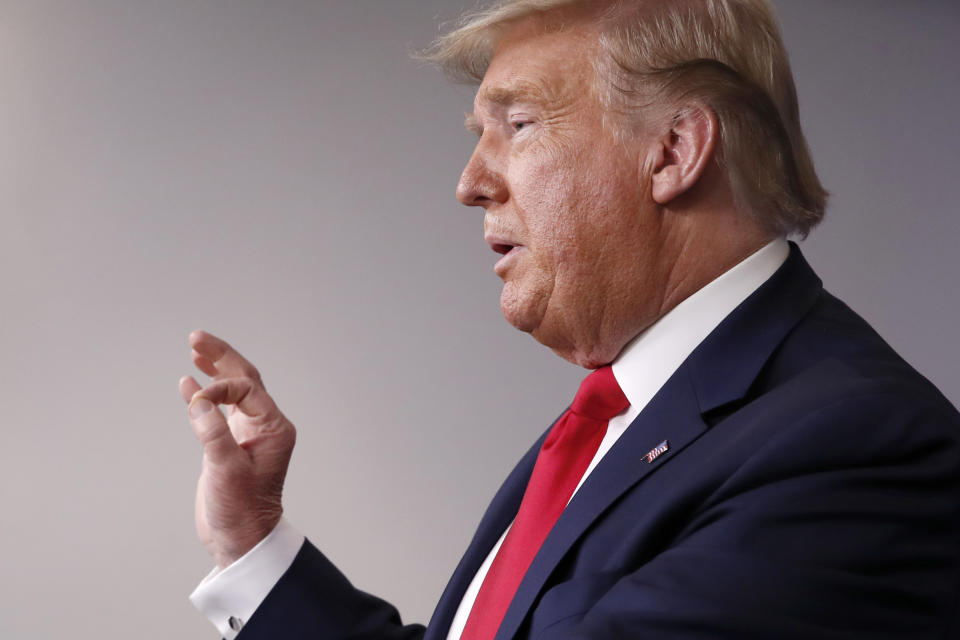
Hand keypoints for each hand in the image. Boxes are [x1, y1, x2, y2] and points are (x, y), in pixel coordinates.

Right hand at [179, 330, 295, 567]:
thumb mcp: (226, 472)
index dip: (221, 387)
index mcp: (274, 429)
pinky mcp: (231, 444)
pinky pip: (219, 411)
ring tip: (195, 348)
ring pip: (232, 392)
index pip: (248, 390)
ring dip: (214, 371)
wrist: (241, 541)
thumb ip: (212, 434)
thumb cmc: (241, 511)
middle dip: (221, 358)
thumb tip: (197, 399)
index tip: (196, 401)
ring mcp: (248, 434)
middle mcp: (265, 427)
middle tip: (197, 337)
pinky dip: (204, 396)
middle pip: (244, 381)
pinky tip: (188, 384)